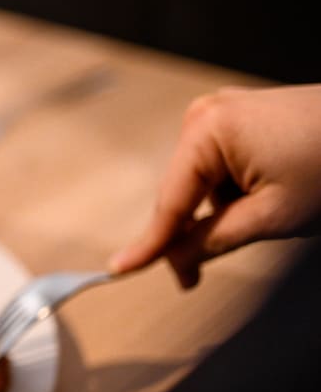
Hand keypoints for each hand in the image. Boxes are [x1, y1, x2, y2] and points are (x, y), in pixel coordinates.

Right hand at [109, 84, 320, 287]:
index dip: (149, 244)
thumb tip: (171, 262)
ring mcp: (224, 113)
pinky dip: (231, 196)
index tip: (119, 270)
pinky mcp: (242, 119)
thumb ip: (210, 241)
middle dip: (188, 234)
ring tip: (263, 222)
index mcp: (207, 129)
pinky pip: (218, 169)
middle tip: (194, 278)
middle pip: (179, 193)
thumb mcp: (272, 216)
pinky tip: (264, 203)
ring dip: (216, 214)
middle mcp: (207, 114)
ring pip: (200, 185)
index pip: (169, 202)